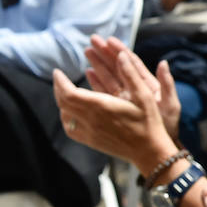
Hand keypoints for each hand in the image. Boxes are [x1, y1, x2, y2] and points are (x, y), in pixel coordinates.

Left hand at [53, 45, 173, 169]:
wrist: (149, 151)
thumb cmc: (148, 122)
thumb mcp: (145, 95)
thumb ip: (131, 75)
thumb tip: (121, 55)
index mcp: (101, 106)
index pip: (69, 92)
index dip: (60, 81)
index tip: (58, 72)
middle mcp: (91, 119)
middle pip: (63, 102)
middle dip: (58, 88)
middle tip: (59, 79)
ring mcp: (89, 132)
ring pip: (64, 115)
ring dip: (61, 102)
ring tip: (64, 93)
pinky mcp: (91, 141)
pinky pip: (70, 129)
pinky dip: (66, 118)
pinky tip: (70, 113)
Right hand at [85, 35, 180, 142]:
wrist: (159, 147)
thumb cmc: (168, 127)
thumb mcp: (171, 105)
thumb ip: (167, 84)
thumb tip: (164, 63)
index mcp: (148, 86)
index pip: (132, 64)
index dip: (121, 51)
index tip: (110, 40)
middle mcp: (136, 89)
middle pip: (118, 67)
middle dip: (106, 53)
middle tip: (93, 41)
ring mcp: (126, 98)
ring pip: (110, 77)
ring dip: (99, 64)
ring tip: (87, 51)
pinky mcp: (118, 107)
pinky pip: (105, 92)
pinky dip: (97, 82)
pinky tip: (88, 73)